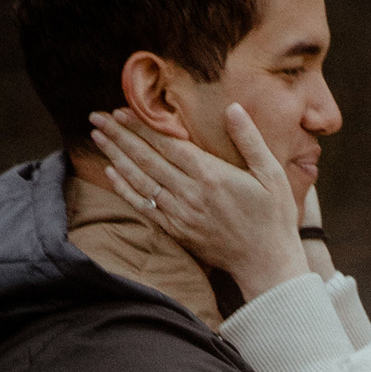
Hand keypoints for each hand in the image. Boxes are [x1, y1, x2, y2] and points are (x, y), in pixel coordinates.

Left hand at [92, 104, 307, 298]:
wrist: (266, 263)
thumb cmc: (273, 216)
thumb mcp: (272, 173)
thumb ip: (249, 139)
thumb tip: (232, 108)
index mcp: (211, 175)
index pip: (167, 144)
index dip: (141, 127)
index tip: (120, 111)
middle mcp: (190, 194)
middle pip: (146, 159)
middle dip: (119, 136)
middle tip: (97, 118)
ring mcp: (180, 214)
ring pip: (140, 180)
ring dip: (116, 157)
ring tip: (98, 138)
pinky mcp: (176, 231)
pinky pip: (144, 207)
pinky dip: (125, 189)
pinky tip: (111, 173)